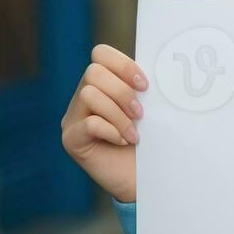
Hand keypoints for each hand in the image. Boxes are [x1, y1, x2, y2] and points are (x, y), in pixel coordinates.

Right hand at [60, 44, 147, 203]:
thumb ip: (143, 89)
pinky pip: (88, 124)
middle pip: (93, 72)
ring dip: (119, 115)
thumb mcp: (150, 110)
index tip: (145, 86)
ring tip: (134, 134)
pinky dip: (111, 131)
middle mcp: (83, 98)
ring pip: (89, 95)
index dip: (123, 64)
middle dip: (122, 92)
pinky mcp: (71, 139)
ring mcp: (73, 118)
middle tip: (140, 114)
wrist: (146, 179)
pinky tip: (123, 142)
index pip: (100, 54)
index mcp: (103, 84)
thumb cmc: (150, 143)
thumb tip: (162, 68)